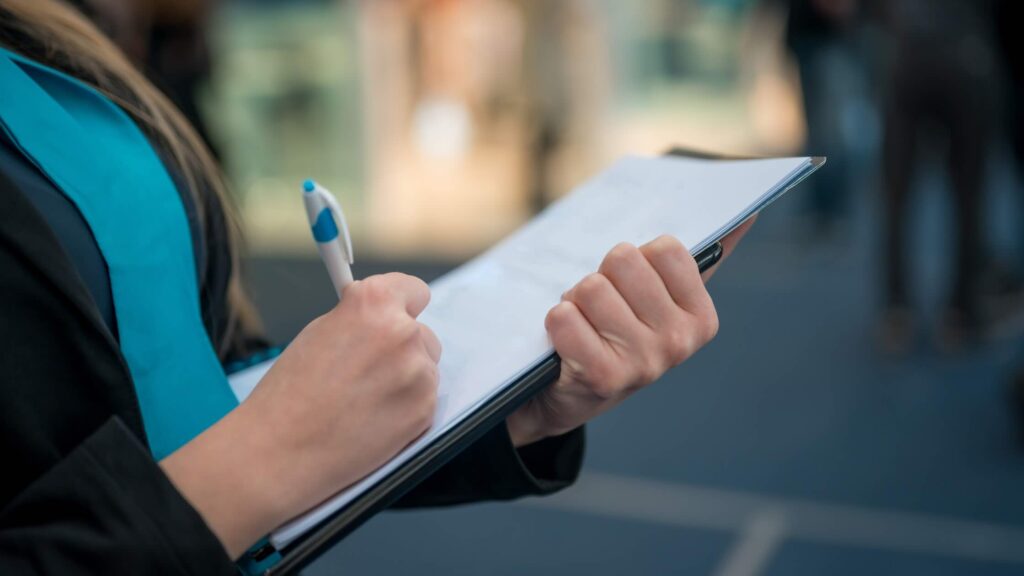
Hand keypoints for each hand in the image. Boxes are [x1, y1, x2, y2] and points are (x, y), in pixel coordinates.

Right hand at [161, 273, 440, 556]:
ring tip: (364, 399)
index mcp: (374, 304)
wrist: (281, 451)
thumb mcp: (319, 332)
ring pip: (424, 368)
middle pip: (422, 333)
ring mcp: (419, 374)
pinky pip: (423, 399)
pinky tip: (372, 418)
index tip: (395, 315)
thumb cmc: (290, 394)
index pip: (413, 290)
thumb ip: (358, 319)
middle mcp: (404, 334)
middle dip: (401, 348)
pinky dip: (405, 407)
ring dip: (405, 379)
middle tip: (369, 370)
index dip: (401, 306)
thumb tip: (381, 317)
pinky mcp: (425, 411)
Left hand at [506, 219, 753, 445]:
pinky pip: (565, 317)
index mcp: (701, 318)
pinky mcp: (602, 376)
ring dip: (575, 301)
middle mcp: (679, 342)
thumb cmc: (617, 334)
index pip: (665, 248)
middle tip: (599, 311)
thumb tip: (747, 215)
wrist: (570, 396)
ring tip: (583, 327)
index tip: (630, 290)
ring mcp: (644, 362)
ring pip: (591, 287)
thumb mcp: (659, 301)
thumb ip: (700, 260)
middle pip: (623, 260)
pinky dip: (557, 323)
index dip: (634, 261)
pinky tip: (566, 345)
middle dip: (602, 277)